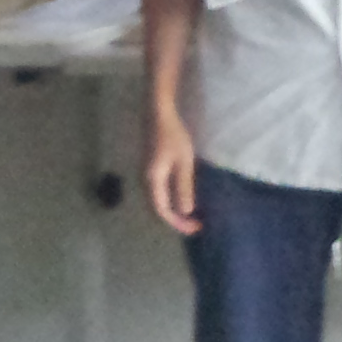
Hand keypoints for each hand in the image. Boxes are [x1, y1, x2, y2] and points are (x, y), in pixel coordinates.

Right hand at [145, 107, 200, 235]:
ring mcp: (146, 174)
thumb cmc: (173, 135)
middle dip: (175, 220)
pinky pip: (158, 192)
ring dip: (172, 211)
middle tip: (195, 224)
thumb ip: (184, 187)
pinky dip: (170, 200)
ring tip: (190, 215)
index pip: (163, 211)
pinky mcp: (150, 168)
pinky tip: (181, 197)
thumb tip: (185, 211)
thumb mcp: (183, 162)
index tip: (196, 227)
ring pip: (157, 201)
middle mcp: (145, 180)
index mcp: (153, 181)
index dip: (178, 223)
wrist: (158, 114)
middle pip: (157, 209)